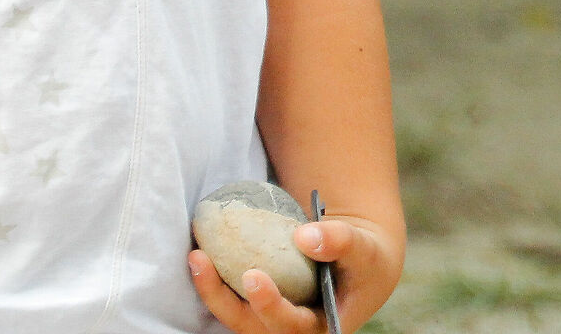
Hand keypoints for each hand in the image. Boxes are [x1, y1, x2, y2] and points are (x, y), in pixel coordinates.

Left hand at [190, 215, 400, 332]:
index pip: (291, 325)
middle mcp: (292, 331)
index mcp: (321, 327)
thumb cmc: (365, 257)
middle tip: (202, 260)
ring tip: (195, 256)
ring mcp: (273, 321)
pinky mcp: (260, 308)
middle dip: (222, 298)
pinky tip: (201, 252)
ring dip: (212, 290)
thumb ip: (341, 241)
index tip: (252, 276)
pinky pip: (233, 300)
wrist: (360, 263)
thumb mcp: (365, 248)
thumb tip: (304, 236)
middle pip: (251, 325)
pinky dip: (216, 280)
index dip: (269, 306)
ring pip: (235, 316)